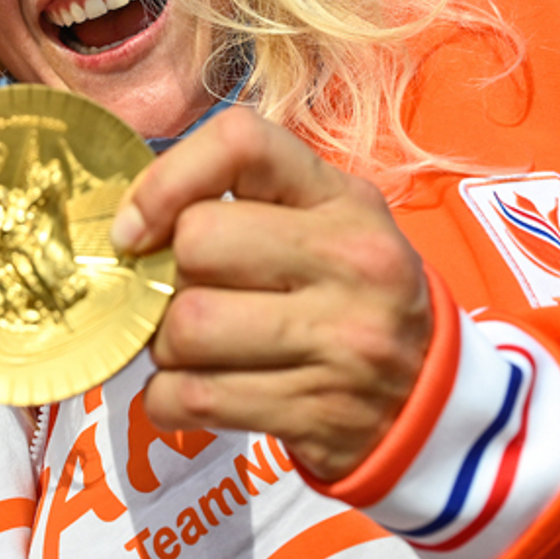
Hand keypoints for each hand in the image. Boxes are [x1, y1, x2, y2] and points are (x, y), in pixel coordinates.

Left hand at [109, 108, 431, 480]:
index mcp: (345, 200)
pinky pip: (191, 398)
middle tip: (185, 295)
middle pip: (197, 243)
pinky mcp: (314, 413)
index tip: (138, 227)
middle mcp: (350, 262)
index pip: (240, 144)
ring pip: (186, 327)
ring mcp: (338, 342)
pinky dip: (168, 400)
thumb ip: (243, 203)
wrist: (431, 402)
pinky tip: (197, 392)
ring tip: (196, 348)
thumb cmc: (350, 297)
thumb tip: (129, 224)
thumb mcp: (326, 224)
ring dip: (165, 345)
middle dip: (167, 276)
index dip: (166, 180)